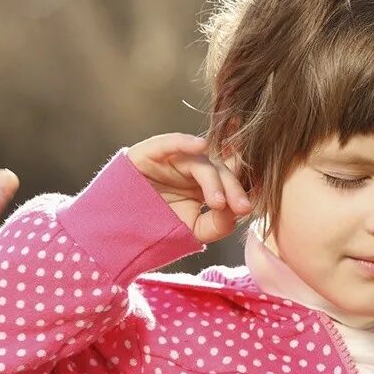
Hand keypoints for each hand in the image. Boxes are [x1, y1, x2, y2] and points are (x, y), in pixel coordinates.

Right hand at [127, 133, 250, 242]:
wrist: (116, 231)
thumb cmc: (156, 228)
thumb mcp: (192, 231)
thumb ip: (218, 224)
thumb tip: (238, 211)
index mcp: (206, 184)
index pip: (232, 178)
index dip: (246, 185)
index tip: (257, 202)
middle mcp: (193, 168)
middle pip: (221, 169)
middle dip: (234, 188)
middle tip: (242, 207)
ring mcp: (174, 159)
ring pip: (202, 161)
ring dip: (213, 179)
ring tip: (217, 202)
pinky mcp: (152, 152)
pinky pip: (171, 142)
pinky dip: (185, 141)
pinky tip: (201, 146)